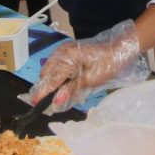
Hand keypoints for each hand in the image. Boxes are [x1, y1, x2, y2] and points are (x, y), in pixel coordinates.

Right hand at [28, 20, 148, 111]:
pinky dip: (58, 77)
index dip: (42, 92)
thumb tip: (55, 101)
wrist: (119, 49)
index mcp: (67, 57)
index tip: (35, 104)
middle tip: (49, 104)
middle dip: (46, 89)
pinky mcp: (67, 52)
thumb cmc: (108, 64)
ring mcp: (63, 51)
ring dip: (52, 83)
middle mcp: (62, 52)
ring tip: (59, 96)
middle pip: (46, 74)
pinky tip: (65, 85)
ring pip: (50, 70)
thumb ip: (71, 90)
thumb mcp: (91, 81)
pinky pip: (56, 66)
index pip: (51, 78)